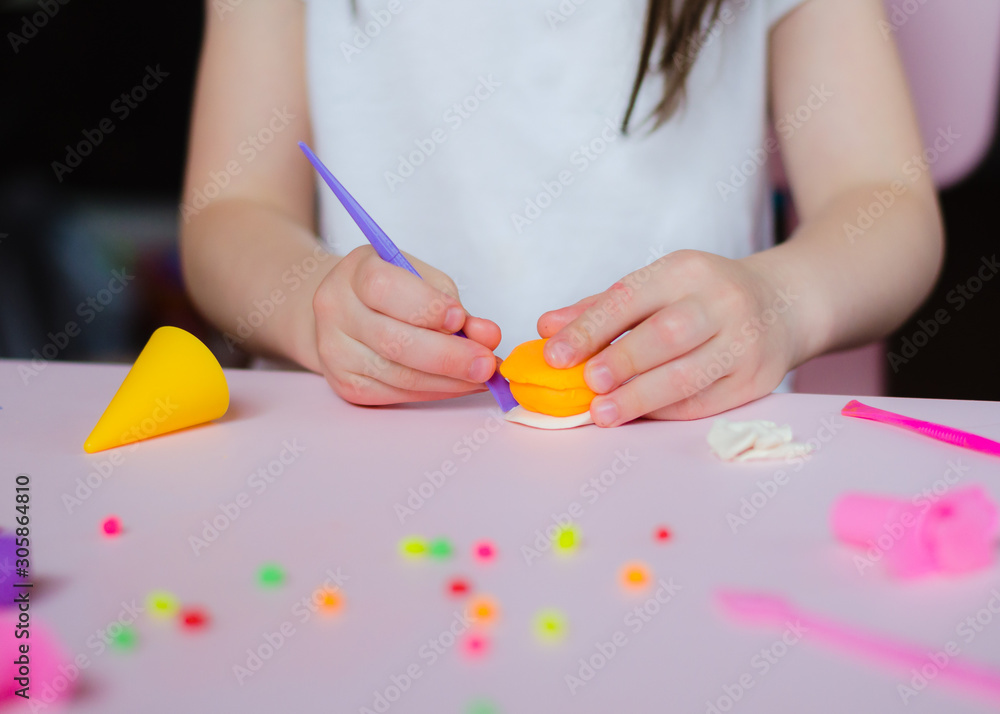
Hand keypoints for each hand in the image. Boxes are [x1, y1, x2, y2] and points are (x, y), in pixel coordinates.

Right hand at [312, 246, 500, 404]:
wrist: (344, 311)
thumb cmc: (391, 290)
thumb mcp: (422, 279)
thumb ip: (453, 305)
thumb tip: (487, 336)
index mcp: (355, 273)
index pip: (384, 289)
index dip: (425, 307)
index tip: (459, 319)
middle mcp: (337, 311)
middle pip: (394, 341)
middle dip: (449, 356)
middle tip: (487, 363)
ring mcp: (336, 351)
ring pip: (399, 375)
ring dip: (449, 380)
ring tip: (482, 376)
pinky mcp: (345, 384)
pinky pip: (396, 394)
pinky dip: (435, 391)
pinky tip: (459, 384)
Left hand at [537, 250, 800, 424]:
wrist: (783, 305)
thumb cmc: (702, 297)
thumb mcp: (657, 286)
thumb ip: (600, 308)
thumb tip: (547, 328)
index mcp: (687, 270)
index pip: (631, 296)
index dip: (589, 327)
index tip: (555, 353)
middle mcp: (721, 301)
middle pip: (666, 334)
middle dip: (622, 361)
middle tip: (586, 383)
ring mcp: (744, 342)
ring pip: (688, 375)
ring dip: (640, 397)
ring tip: (603, 412)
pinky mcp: (756, 380)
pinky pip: (705, 402)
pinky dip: (666, 412)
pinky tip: (638, 417)